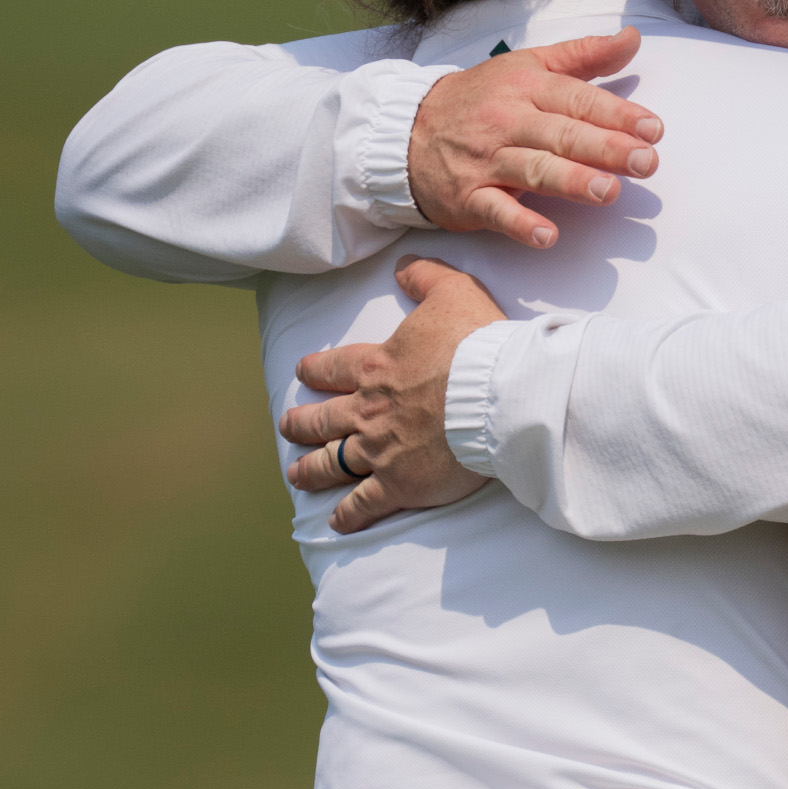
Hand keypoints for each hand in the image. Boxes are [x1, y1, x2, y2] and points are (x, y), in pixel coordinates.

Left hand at [280, 256, 508, 531]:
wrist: (498, 395)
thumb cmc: (478, 343)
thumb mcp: (453, 292)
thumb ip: (425, 276)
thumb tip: (402, 267)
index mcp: (375, 365)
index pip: (331, 367)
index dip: (314, 369)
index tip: (303, 372)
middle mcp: (367, 409)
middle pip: (321, 418)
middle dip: (300, 423)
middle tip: (289, 426)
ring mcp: (380, 450)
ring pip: (331, 462)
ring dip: (310, 469)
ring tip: (297, 475)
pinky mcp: (400, 484)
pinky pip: (364, 503)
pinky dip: (348, 514)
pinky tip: (336, 522)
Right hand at [407, 28, 663, 248]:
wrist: (406, 130)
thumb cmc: (480, 99)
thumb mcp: (527, 67)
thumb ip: (583, 56)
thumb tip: (632, 39)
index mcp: (526, 87)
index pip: (577, 99)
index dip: (617, 114)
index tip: (653, 129)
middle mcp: (508, 121)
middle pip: (562, 134)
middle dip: (605, 148)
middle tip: (645, 162)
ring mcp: (487, 161)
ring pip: (533, 170)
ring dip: (571, 181)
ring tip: (608, 192)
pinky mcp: (468, 197)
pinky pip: (496, 211)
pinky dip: (520, 224)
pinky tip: (547, 236)